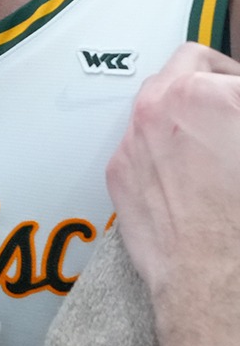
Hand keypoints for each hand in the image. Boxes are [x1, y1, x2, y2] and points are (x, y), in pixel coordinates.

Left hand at [109, 44, 239, 306]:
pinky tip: (190, 167)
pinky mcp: (118, 169)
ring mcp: (134, 136)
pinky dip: (163, 141)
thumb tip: (234, 106)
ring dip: (188, 104)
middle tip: (238, 100)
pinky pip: (141, 136)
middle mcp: (163, 105)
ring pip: (160, 96)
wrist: (216, 282)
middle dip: (222, 77)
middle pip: (193, 63)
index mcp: (211, 95)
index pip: (234, 74)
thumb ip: (238, 112)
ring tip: (218, 131)